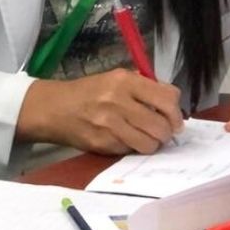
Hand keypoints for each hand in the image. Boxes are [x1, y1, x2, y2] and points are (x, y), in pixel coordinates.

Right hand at [16, 68, 182, 154]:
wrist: (54, 108)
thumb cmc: (88, 92)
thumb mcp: (114, 79)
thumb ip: (143, 87)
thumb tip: (172, 102)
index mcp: (125, 80)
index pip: (167, 98)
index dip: (176, 112)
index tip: (174, 118)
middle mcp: (118, 100)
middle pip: (162, 125)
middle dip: (167, 132)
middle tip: (162, 132)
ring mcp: (110, 124)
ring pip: (150, 143)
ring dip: (152, 143)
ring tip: (145, 137)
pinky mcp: (103, 143)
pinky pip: (131, 150)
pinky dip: (132, 147)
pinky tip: (124, 139)